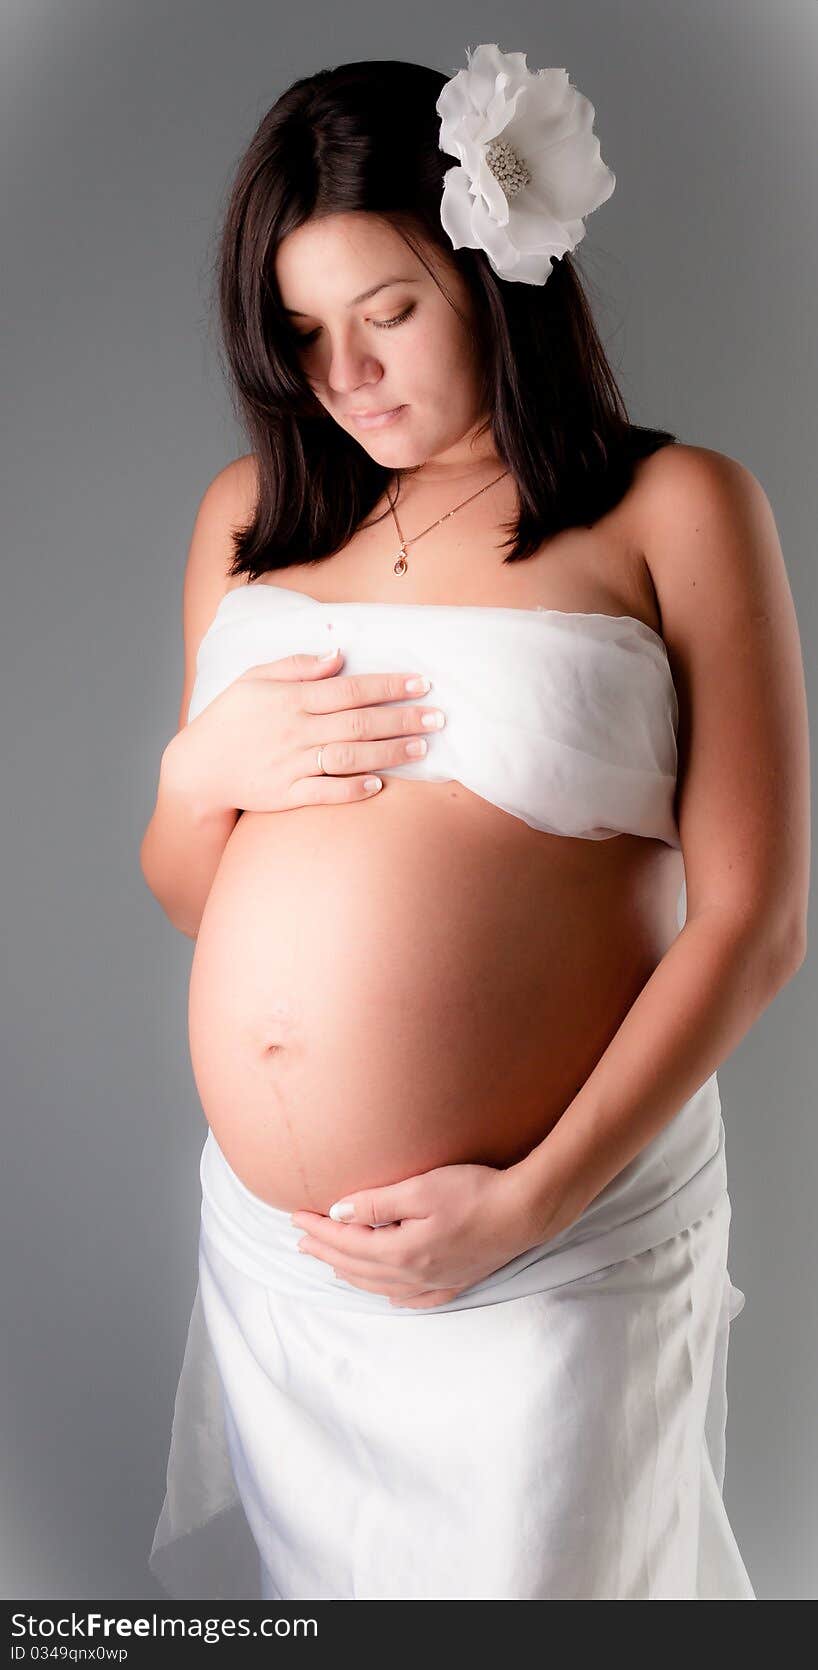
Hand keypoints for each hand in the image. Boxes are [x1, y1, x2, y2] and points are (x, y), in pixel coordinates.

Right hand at [163, 641, 445, 816]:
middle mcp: (295, 731)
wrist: (198, 768)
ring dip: (387, 753)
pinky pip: (324, 793)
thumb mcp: (255, 678)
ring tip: (421, 749)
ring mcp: (290, 765)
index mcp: (291, 698)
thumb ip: (297, 665)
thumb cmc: (231, 718)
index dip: (388, 686)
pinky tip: (379, 785)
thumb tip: (338, 652)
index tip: (422, 684)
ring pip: (348, 758)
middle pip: (358, 723)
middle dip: (402, 719)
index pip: (350, 689)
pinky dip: (351, 790)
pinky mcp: (285, 795)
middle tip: (438, 717)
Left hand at [290, 1159, 540, 1308]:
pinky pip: (411, 1298)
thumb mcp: (421, 1188)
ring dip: (349, 1272)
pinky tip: (384, 1290)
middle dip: (326, 1252)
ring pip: (378, 1285)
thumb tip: (338, 1212)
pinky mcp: (454, 1282)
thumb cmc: (475, 1192)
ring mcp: (435, 1283)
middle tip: (300, 1242)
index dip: (318, 1229)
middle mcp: (413, 1275)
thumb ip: (377, 1204)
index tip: (295, 1217)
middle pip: (356, 1267)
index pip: (346, 1241)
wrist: (526, 1212)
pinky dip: (387, 1293)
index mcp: (401, 1252)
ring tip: (330, 1262)